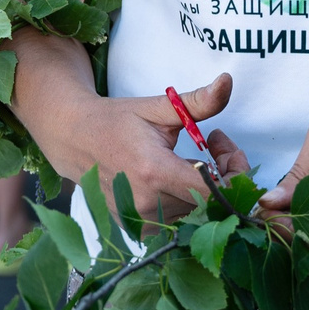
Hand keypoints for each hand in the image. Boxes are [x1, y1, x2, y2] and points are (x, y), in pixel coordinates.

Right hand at [33, 68, 250, 223]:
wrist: (74, 139)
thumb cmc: (117, 121)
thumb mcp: (158, 107)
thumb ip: (197, 101)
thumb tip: (228, 81)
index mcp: (155, 171)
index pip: (215, 192)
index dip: (234, 173)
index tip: (227, 148)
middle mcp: (147, 202)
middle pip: (210, 203)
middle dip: (224, 175)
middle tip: (215, 145)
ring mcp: (140, 219)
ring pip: (195, 214)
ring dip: (205, 189)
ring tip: (194, 158)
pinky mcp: (136, 228)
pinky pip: (177, 223)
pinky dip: (186, 203)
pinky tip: (178, 180)